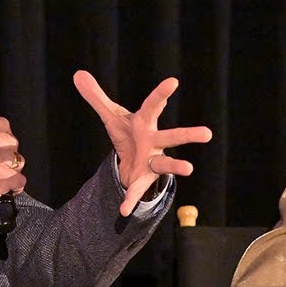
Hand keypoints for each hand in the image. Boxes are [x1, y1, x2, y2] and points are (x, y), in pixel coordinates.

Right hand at [0, 117, 25, 220]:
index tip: (1, 146)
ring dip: (12, 171)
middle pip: (13, 142)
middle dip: (8, 155)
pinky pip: (20, 179)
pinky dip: (15, 186)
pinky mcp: (2, 176)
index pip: (3, 124)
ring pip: (18, 160)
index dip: (4, 138)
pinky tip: (5, 188)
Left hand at [72, 71, 212, 215]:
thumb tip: (78, 74)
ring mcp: (153, 161)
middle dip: (188, 134)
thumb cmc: (128, 133)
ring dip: (177, 166)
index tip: (173, 82)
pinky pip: (137, 191)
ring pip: (167, 163)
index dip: (162, 93)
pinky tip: (124, 211)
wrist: (130, 160)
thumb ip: (96, 97)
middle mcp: (154, 141)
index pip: (153, 105)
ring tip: (189, 168)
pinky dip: (131, 201)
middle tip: (208, 133)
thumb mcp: (110, 116)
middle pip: (172, 136)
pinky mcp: (144, 179)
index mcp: (145, 123)